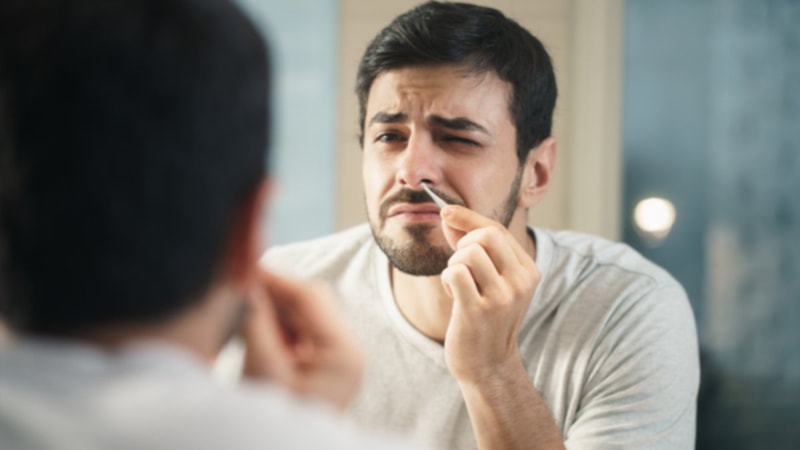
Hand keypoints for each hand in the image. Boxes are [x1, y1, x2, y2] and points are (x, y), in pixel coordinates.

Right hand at [241, 269, 363, 409]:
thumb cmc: (278, 429)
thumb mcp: (265, 373)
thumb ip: (256, 325)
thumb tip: (247, 287)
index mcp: (344, 354)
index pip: (312, 298)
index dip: (278, 278)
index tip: (247, 267)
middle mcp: (346, 353)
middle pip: (308, 304)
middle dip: (273, 292)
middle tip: (238, 283)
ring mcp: (334, 361)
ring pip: (300, 317)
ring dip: (270, 309)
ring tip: (239, 306)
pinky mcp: (319, 368)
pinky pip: (296, 335)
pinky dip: (273, 327)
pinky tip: (251, 326)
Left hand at [438, 205, 539, 383]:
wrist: (487, 366)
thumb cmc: (485, 319)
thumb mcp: (490, 280)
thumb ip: (472, 246)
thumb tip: (449, 216)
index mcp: (529, 271)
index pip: (497, 229)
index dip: (468, 217)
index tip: (446, 212)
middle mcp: (521, 282)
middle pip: (486, 235)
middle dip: (462, 244)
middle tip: (459, 267)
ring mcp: (502, 297)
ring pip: (468, 252)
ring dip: (453, 265)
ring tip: (459, 287)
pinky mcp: (479, 311)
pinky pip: (455, 272)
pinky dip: (447, 279)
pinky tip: (454, 297)